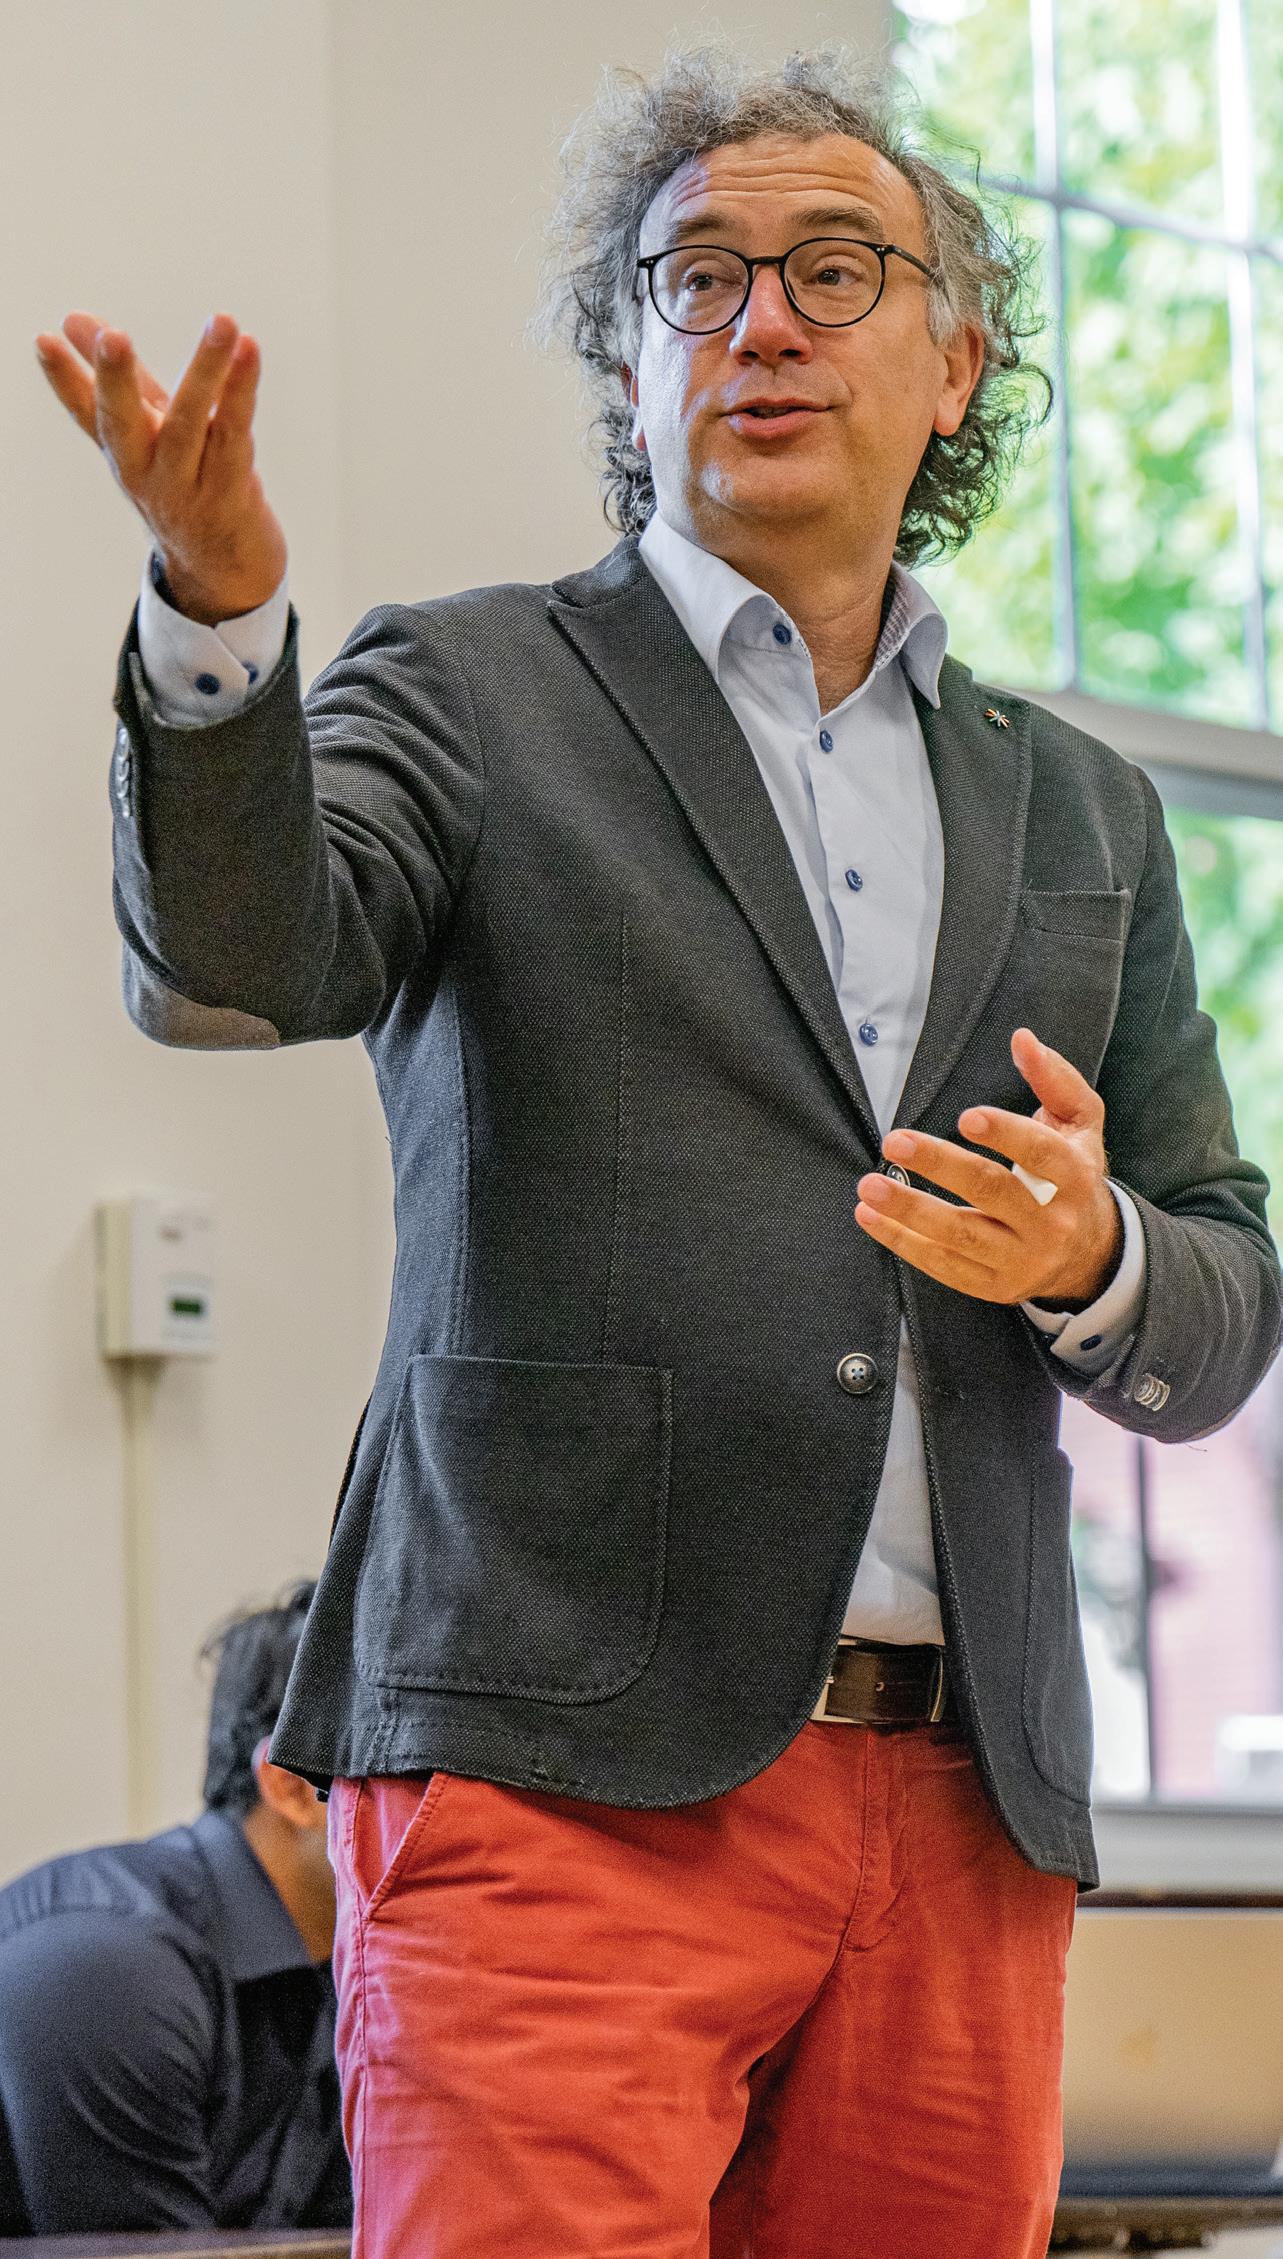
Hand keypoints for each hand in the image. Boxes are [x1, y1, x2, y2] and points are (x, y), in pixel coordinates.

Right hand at [33, 309, 286, 623]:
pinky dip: (242, 392)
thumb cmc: (185, 487)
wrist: (226, 571)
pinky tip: (249, 351)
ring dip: (206, 371)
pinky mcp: (229, 495)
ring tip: (223, 322)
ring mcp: (185, 487)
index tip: (43, 341)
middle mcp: (145, 471)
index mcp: (122, 452)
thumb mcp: (149, 433)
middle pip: (124, 423)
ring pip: (190, 424)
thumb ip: (121, 377)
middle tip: (113, 338)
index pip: (86, 411)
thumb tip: (71, 318)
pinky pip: (234, 436)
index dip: (64, 378)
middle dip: (116, 380)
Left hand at [854, 1026, 1123, 1308]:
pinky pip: (944, 1266)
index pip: (1041, 1154)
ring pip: (961, 1236)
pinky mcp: (994, 1286)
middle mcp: (1052, 1223)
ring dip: (910, 1211)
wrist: (1090, 1255)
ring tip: (868, 1186)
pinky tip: (870, 1217)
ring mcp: (1022, 1260)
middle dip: (940, 1165)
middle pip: (992, 1192)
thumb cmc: (1073, 1174)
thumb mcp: (1080, 1123)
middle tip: (894, 1141)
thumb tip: (1022, 1038)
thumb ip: (1054, 1078)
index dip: (1005, 1135)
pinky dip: (902, 1243)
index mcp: (1075, 1175)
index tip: (966, 1117)